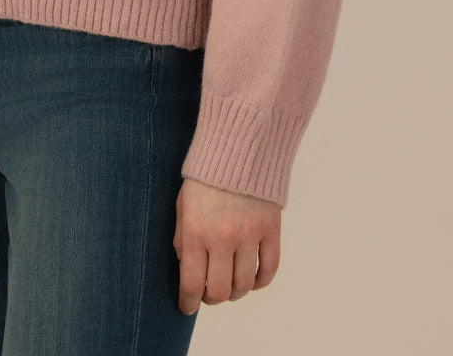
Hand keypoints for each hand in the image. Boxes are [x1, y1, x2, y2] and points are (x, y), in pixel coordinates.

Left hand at [172, 176, 280, 314]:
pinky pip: (269, 270)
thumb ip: (182, 239)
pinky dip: (261, 282)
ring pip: (244, 285)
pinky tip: (252, 278)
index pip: (191, 283)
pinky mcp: (271, 229)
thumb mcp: (183, 204)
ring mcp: (249, 234)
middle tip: (209, 292)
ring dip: (235, 291)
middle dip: (211, 298)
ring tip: (229, 284)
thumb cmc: (204, 176)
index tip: (187, 306)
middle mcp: (222, 237)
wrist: (239, 146)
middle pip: (219, 291)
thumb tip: (188, 271)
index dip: (188, 302)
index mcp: (195, 230)